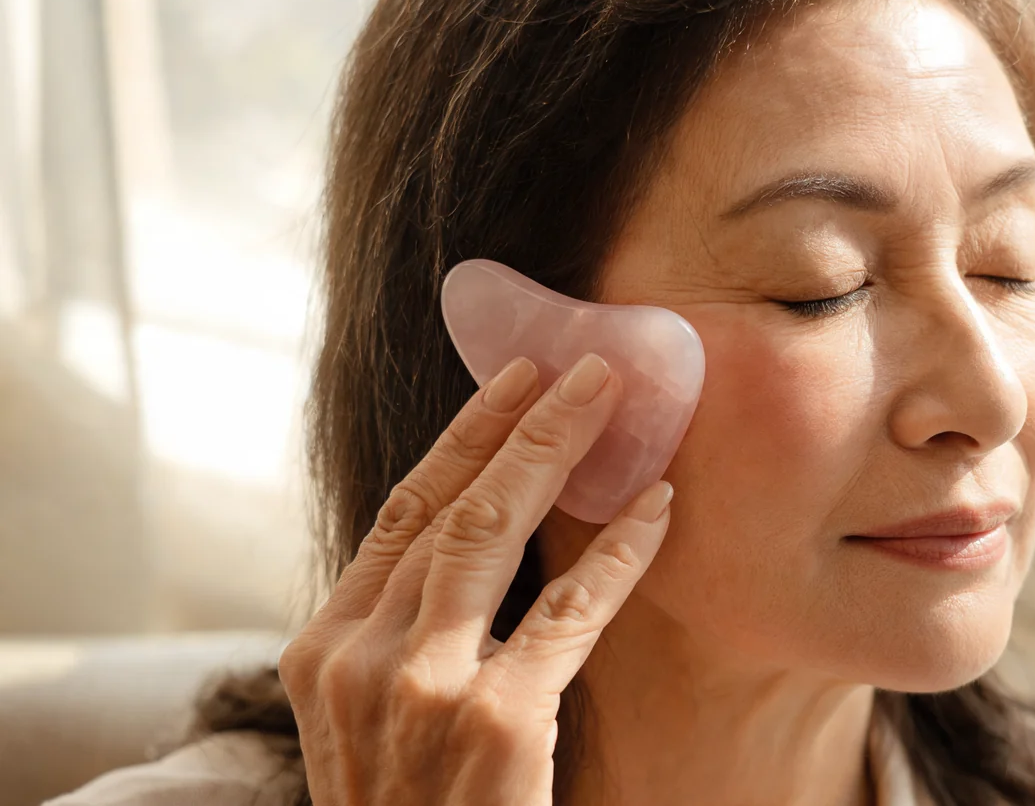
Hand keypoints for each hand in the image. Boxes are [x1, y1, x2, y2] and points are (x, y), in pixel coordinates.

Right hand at [279, 353, 672, 804]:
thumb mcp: (369, 724)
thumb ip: (403, 638)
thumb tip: (475, 539)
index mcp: (323, 652)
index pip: (400, 515)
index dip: (462, 438)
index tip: (512, 379)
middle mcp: (362, 659)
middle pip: (450, 506)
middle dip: (521, 423)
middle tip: (583, 364)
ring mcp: (426, 689)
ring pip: (495, 531)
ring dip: (560, 453)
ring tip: (615, 400)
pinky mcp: (497, 723)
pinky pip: (570, 611)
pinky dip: (619, 554)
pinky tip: (657, 509)